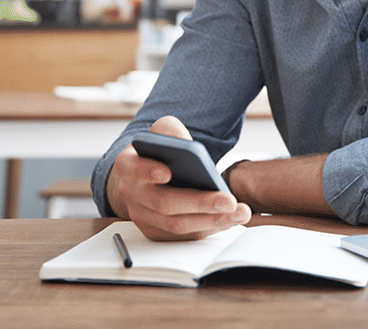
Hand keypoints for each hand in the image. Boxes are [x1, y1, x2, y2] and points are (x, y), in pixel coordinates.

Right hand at [106, 115, 251, 240]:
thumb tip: (183, 142)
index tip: (167, 172)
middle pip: (164, 203)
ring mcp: (143, 217)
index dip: (147, 171)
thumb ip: (170, 131)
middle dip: (200, 203)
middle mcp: (131, 194)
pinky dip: (210, 228)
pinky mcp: (157, 233)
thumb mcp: (163, 132)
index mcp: (127, 165)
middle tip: (229, 200)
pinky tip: (231, 218)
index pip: (133, 168)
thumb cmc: (159, 152)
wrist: (147, 176)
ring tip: (240, 212)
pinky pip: (185, 235)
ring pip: (177, 225)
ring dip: (212, 220)